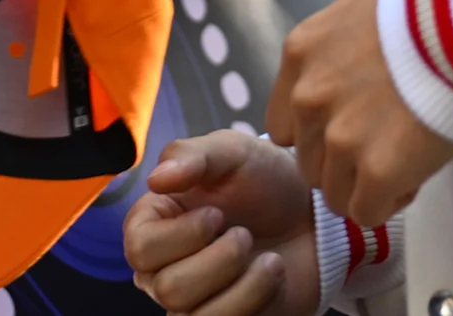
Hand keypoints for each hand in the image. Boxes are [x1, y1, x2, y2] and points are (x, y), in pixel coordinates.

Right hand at [124, 132, 318, 315]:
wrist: (312, 217)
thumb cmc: (264, 181)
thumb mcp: (231, 153)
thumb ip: (190, 155)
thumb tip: (155, 178)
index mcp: (153, 223)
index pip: (140, 248)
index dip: (182, 235)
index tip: (216, 214)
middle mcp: (163, 267)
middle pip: (167, 288)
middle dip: (219, 260)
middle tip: (244, 233)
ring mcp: (193, 300)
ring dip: (240, 284)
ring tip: (267, 257)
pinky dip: (255, 298)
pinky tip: (273, 274)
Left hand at [269, 0, 452, 228]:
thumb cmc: (424, 8)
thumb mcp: (357, 14)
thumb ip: (336, 53)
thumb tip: (347, 77)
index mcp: (300, 55)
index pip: (284, 123)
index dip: (317, 134)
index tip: (349, 129)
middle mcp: (308, 98)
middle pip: (308, 161)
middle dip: (341, 162)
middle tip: (383, 146)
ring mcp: (339, 137)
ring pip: (333, 193)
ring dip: (363, 186)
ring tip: (400, 162)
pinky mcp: (377, 171)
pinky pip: (366, 212)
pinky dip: (387, 204)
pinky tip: (410, 178)